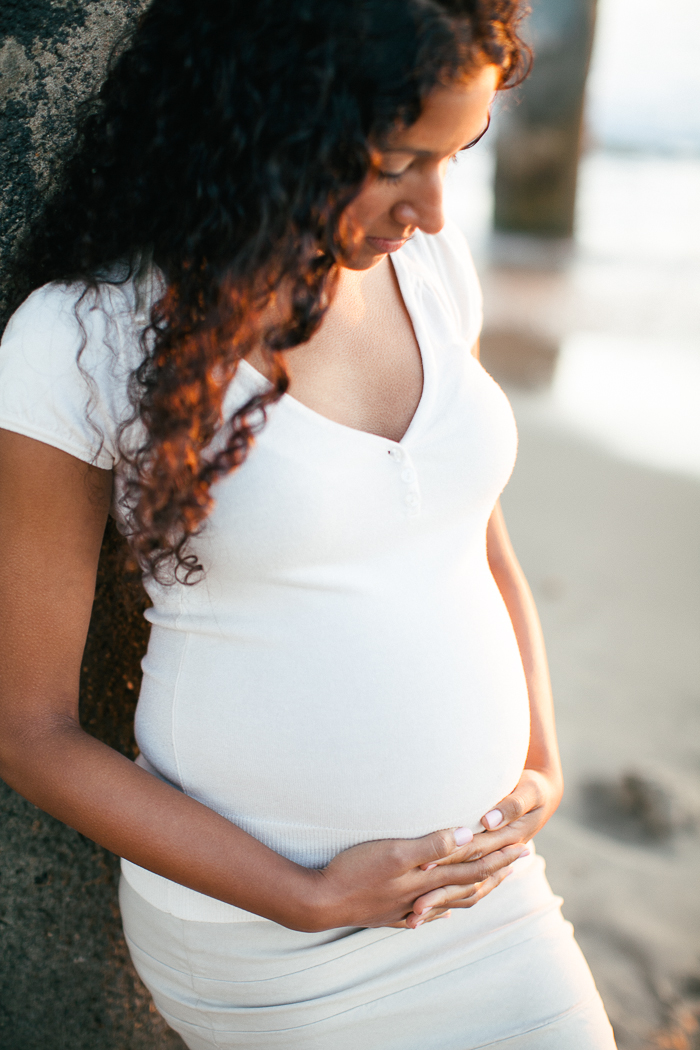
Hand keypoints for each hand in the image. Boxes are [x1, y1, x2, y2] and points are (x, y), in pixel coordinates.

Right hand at [307, 827, 525, 931]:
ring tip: (490, 885)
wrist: (320, 901)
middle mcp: (423, 895)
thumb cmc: (354, 871)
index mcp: (428, 878)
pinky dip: (438, 913)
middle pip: (468, 883)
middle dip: (496, 871)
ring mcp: (406, 907)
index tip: (523, 847)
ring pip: (449, 901)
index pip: (473, 865)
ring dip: (473, 890)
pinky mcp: (388, 914)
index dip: (500, 855)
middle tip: (521, 862)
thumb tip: (468, 835)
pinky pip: (423, 915)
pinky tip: (440, 914)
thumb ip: (431, 845)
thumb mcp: (394, 851)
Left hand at [408, 768, 562, 920]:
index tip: (422, 866)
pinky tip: (429, 911)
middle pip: (465, 880)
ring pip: (465, 892)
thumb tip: (488, 821)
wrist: (542, 795)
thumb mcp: (529, 792)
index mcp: (510, 841)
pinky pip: (467, 890)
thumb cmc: (535, 790)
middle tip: (414, 908)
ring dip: (441, 905)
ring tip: (414, 919)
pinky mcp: (484, 864)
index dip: (448, 860)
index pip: (474, 853)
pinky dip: (449, 900)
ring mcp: (492, 865)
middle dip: (440, 895)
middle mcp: (499, 858)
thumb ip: (510, 806)